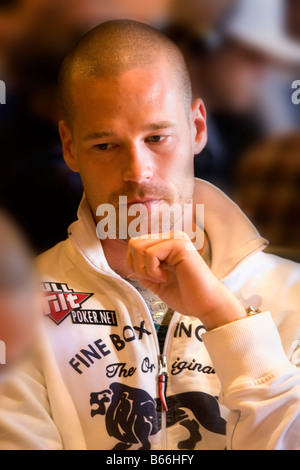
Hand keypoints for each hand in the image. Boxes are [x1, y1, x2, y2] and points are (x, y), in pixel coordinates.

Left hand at [126, 231, 245, 329]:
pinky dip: (153, 271)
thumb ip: (143, 269)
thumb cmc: (186, 295)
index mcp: (166, 243)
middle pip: (134, 243)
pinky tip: (167, 277)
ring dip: (145, 269)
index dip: (135, 265)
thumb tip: (128, 263)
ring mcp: (176, 238)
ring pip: (138, 246)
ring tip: (162, 278)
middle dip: (138, 266)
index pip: (135, 245)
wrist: (205, 305)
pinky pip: (150, 254)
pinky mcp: (179, 244)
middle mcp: (171, 237)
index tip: (151, 278)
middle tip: (156, 279)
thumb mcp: (156, 281)